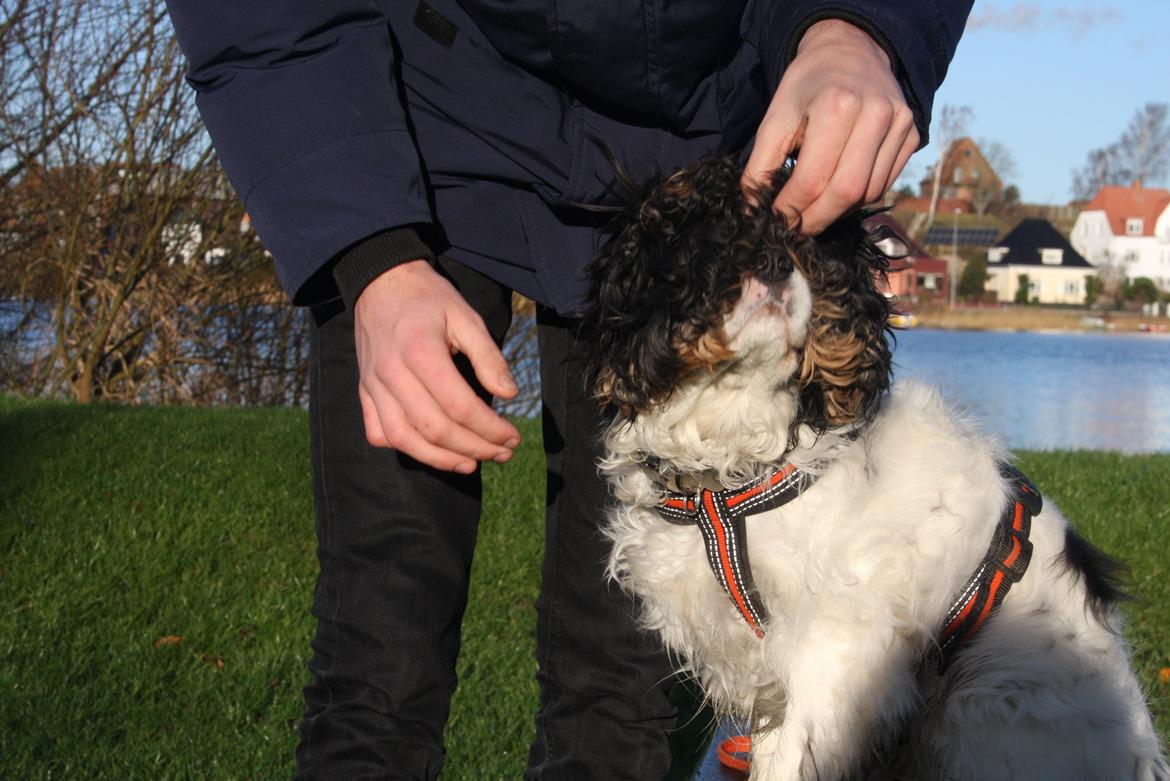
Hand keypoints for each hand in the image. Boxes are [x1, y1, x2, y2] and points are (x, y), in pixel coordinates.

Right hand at [353, 260, 520, 472]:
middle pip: (435, 429)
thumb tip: (510, 394)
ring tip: (472, 464)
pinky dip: (405, 449)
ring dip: (441, 459)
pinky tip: (432, 452)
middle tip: (503, 453)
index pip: (460, 407)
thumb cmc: (429, 299)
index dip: (490, 429)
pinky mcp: (364, 392)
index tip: (513, 437)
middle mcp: (392, 374)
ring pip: (404, 439)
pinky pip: (379, 433)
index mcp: (420, 352)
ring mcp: (373, 385)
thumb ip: (488, 356)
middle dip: (475, 448)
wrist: (380, 283)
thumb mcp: (466, 316)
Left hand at [743, 19, 918, 233]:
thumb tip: (753, 209)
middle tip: (795, 229)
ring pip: (869, 192)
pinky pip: (885, 183)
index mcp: (837, 105)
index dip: (791, 208)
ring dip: (838, 212)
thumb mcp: (776, 116)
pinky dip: (859, 199)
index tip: (774, 220)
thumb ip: (761, 164)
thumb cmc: (808, 85)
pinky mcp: (912, 135)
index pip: (813, 178)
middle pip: (847, 191)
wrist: (851, 49)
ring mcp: (900, 125)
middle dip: (816, 220)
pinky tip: (838, 194)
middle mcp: (876, 114)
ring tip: (814, 211)